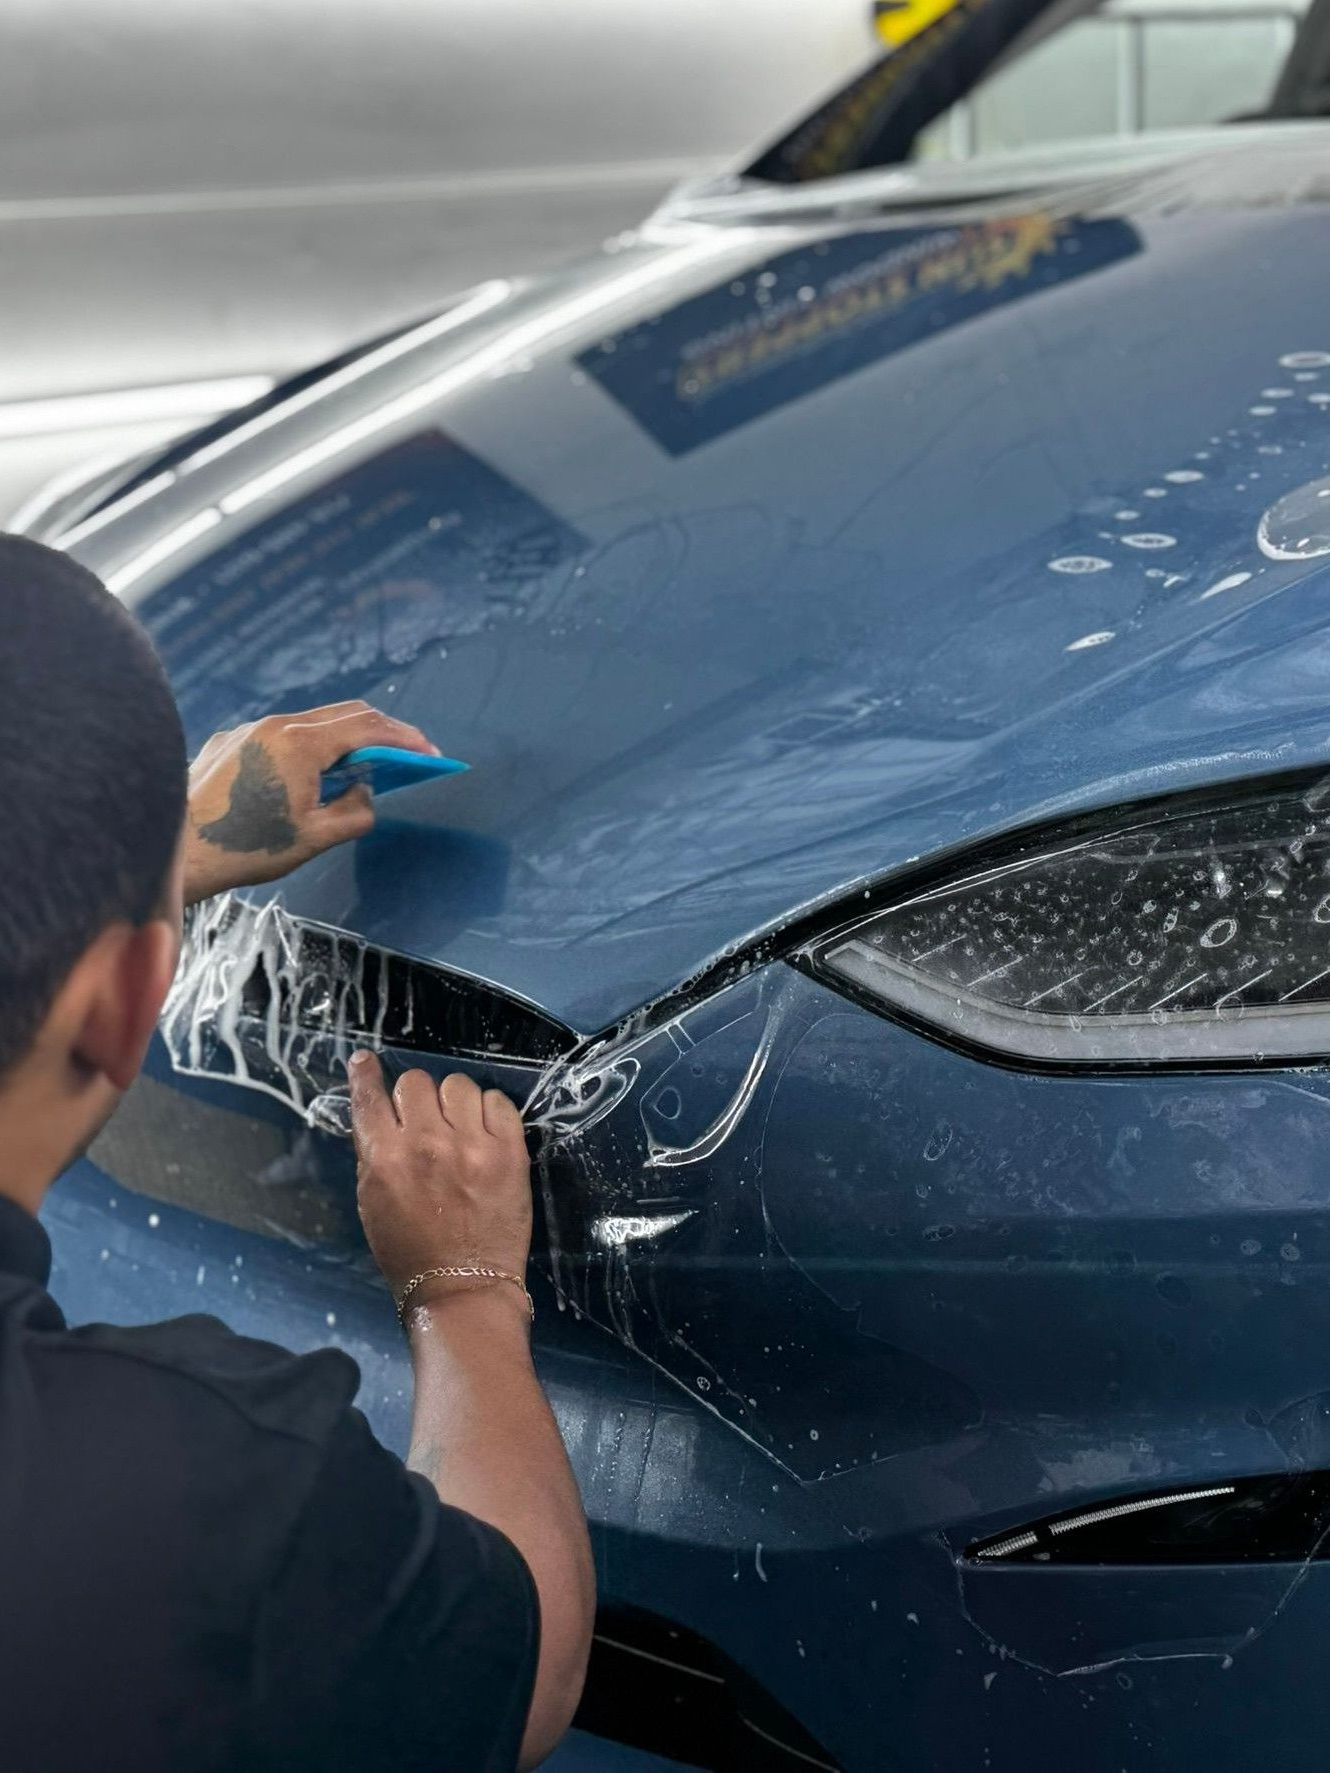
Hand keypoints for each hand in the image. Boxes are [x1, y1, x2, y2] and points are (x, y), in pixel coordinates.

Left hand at [183, 700, 438, 903]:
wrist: (176, 851)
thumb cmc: (245, 848)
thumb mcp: (315, 838)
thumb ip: (356, 812)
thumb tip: (365, 793)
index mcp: (301, 743)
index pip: (368, 727)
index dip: (405, 738)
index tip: (430, 752)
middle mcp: (275, 724)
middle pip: (343, 715)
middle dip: (381, 732)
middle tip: (405, 755)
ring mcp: (248, 731)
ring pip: (310, 724)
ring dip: (342, 741)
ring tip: (358, 770)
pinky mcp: (228, 743)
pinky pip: (279, 737)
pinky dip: (306, 750)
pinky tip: (303, 781)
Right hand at [349, 1053, 532, 1312]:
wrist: (463, 1287)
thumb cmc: (409, 1252)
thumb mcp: (372, 1204)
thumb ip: (373, 1155)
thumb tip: (376, 1113)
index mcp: (385, 1159)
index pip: (369, 1098)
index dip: (365, 1074)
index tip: (367, 1061)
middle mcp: (426, 1143)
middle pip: (416, 1082)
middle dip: (417, 1098)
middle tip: (425, 1119)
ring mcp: (471, 1145)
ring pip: (458, 1085)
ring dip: (454, 1102)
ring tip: (459, 1126)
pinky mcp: (510, 1152)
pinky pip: (499, 1102)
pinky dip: (490, 1111)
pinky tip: (485, 1131)